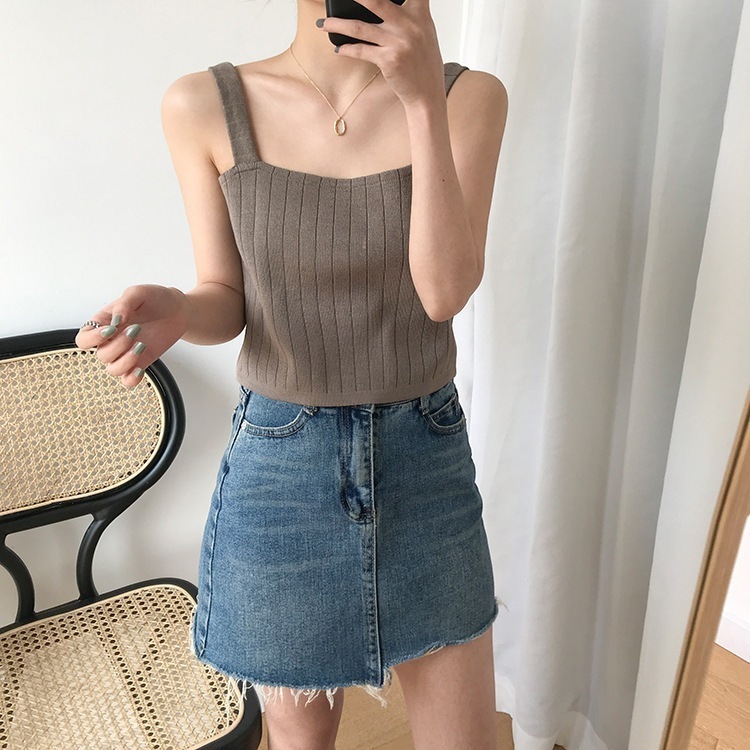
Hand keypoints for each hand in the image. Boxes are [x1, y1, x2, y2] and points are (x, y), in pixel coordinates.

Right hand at [75, 284, 187, 387]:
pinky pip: (128, 380)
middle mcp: (111, 340)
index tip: (112, 329)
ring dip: (126, 361)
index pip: (84, 339)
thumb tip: (116, 321)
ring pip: (113, 370)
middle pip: (101, 355)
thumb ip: (125, 304)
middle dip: (118, 345)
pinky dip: (132, 378)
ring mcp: (125, 353)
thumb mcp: (138, 293)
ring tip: (142, 345)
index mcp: (104, 322)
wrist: (177, 310)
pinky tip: (140, 369)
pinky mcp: (140, 362)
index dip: (93, 338)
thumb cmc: (155, 299)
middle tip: (136, 329)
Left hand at [318, 0, 444, 106]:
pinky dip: (347, 49)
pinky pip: (362, 50)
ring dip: (338, 25)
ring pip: (360, 27)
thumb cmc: (423, 64)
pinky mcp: (389, 60)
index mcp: (420, 14)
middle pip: (376, 1)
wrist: (427, 94)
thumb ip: (409, 15)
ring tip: (323, 23)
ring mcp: (399, 43)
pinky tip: (339, 48)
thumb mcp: (424, 33)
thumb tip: (383, 4)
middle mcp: (410, 25)